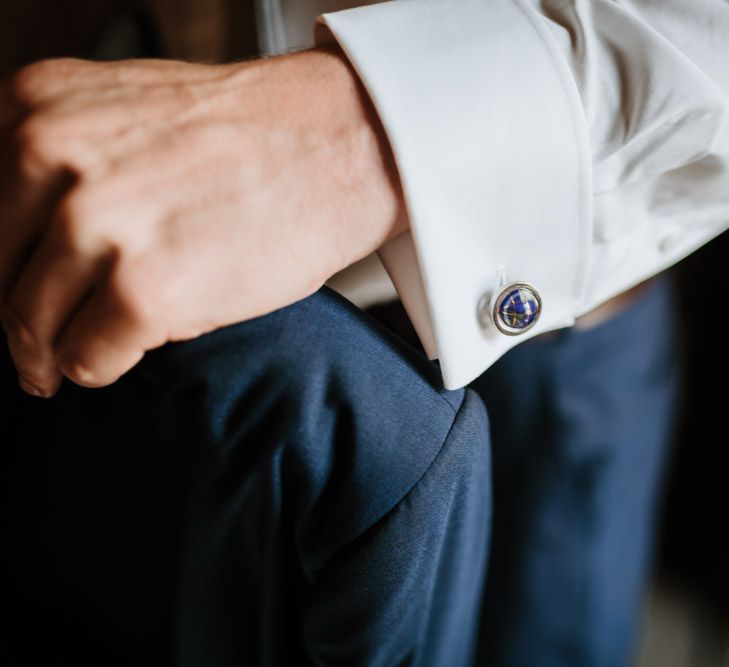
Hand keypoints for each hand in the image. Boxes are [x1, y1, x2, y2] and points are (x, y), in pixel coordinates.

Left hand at [0, 48, 405, 396]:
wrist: (335, 144)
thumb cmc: (246, 136)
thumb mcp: (124, 114)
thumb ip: (61, 164)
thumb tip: (27, 245)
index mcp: (36, 109)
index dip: (4, 268)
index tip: (18, 295)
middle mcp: (49, 159)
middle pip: (0, 277)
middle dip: (21, 323)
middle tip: (35, 352)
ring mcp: (95, 226)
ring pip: (33, 327)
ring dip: (54, 354)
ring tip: (77, 358)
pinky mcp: (143, 291)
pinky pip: (88, 359)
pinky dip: (102, 366)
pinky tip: (126, 352)